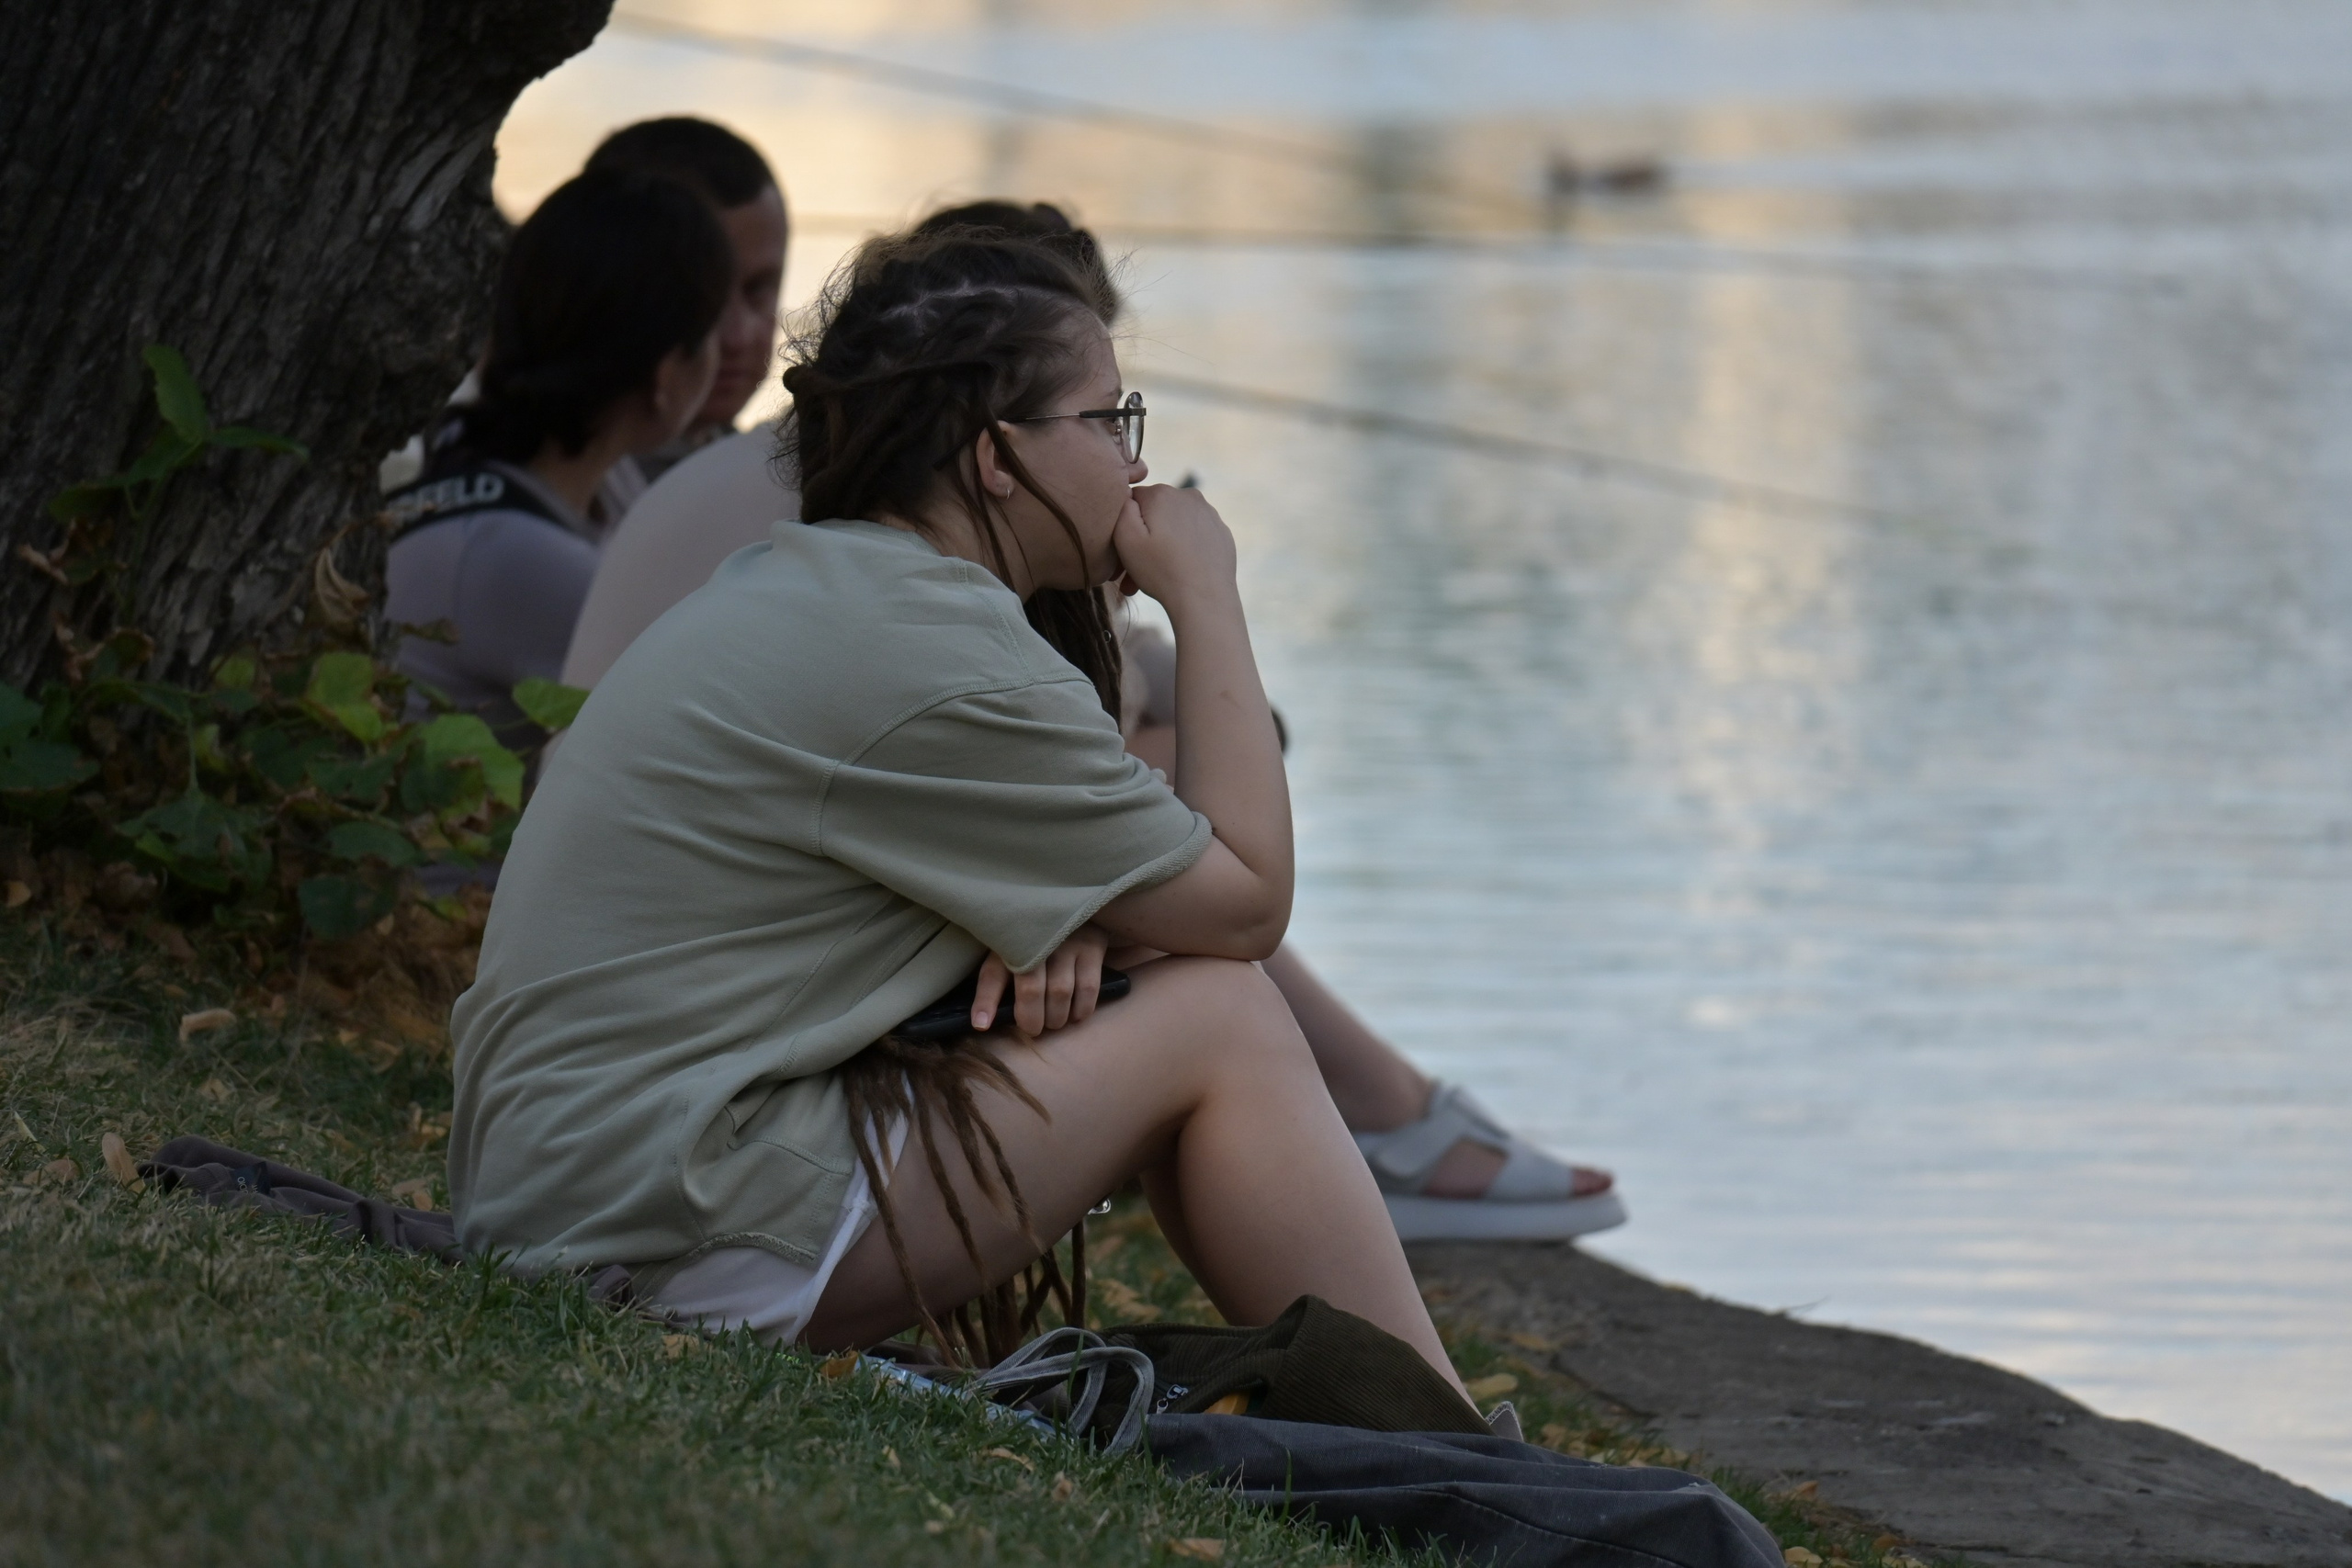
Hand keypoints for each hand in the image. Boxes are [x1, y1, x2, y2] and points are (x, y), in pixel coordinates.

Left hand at [971, 924, 1111, 1038]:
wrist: (1073, 908)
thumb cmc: (1034, 938)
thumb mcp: (1010, 949)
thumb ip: (1000, 978)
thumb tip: (983, 1020)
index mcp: (1008, 940)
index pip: (992, 974)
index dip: (985, 1001)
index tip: (981, 1025)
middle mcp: (1037, 938)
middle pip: (1030, 989)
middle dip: (1030, 1018)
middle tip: (1032, 1029)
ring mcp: (1067, 941)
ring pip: (1060, 991)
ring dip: (1056, 1017)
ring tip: (1053, 1022)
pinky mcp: (1092, 945)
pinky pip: (1087, 988)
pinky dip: (1081, 1009)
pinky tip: (1074, 1015)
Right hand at [1112, 485, 1238, 614]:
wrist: (1205, 599)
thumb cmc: (1161, 570)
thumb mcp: (1125, 537)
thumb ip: (1121, 507)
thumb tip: (1127, 494)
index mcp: (1162, 493)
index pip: (1132, 501)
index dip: (1123, 527)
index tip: (1121, 555)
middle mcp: (1188, 496)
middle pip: (1154, 515)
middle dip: (1142, 541)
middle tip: (1132, 576)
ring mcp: (1209, 514)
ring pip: (1174, 527)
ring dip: (1161, 548)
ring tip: (1154, 579)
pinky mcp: (1221, 533)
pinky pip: (1194, 536)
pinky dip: (1183, 550)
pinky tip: (1179, 572)